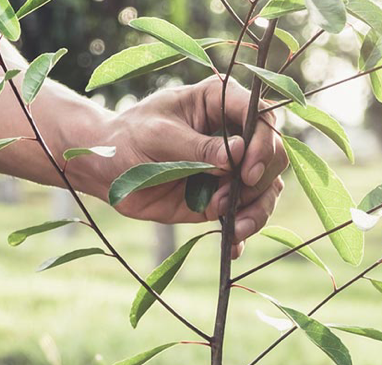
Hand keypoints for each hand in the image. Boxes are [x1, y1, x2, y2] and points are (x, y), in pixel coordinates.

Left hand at [85, 76, 286, 257]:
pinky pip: (247, 214)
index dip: (263, 143)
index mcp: (220, 102)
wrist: (108, 169)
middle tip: (232, 198)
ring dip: (257, 210)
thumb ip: (198, 147)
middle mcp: (234, 133)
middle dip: (260, 180)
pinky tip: (233, 246)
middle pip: (274, 155)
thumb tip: (237, 154)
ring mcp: (232, 168)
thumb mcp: (159, 136)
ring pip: (267, 188)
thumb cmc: (129, 137)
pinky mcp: (224, 196)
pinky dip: (244, 231)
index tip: (247, 171)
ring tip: (236, 228)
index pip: (261, 117)